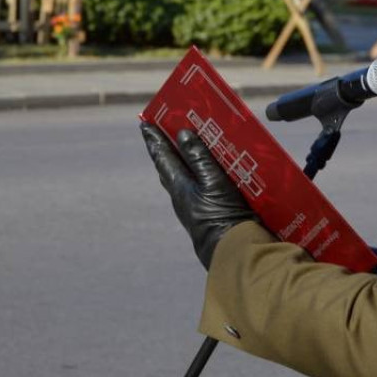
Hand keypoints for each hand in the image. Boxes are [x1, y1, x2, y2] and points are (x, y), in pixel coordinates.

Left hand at [140, 123, 256, 268]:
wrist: (233, 253)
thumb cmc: (222, 216)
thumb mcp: (213, 183)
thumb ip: (199, 158)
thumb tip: (183, 133)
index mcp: (180, 187)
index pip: (163, 158)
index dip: (154, 140)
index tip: (144, 123)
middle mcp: (183, 196)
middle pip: (169, 167)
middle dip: (165, 149)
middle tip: (160, 131)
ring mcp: (195, 206)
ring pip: (182, 178)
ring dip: (181, 161)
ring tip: (183, 146)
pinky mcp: (209, 212)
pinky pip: (198, 186)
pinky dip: (198, 173)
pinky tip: (208, 171)